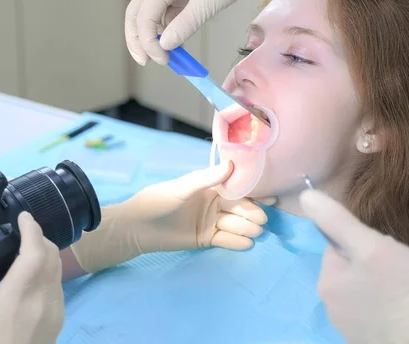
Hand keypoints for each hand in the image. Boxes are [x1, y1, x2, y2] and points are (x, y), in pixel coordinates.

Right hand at [0, 212, 64, 343]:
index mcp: (18, 295)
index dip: (32, 227)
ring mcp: (55, 311)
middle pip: (52, 255)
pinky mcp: (59, 322)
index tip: (22, 215)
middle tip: (21, 231)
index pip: (35, 250)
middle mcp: (43, 299)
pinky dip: (48, 273)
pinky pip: (58, 287)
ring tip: (25, 251)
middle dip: (39, 237)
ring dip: (46, 254)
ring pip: (57, 270)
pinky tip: (31, 278)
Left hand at [71, 161, 275, 272]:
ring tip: (255, 232)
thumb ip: (205, 179)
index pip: (235, 189)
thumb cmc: (157, 201)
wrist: (138, 228)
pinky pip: (226, 240)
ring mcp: (211, 222)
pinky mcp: (206, 239)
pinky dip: (236, 242)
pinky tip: (247, 243)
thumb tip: (230, 166)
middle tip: (261, 220)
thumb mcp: (181, 189)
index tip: (270, 197)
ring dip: (246, 228)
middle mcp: (213, 203)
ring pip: (235, 224)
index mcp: (209, 187)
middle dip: (251, 213)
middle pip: (238, 208)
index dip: (253, 193)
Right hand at [125, 0, 324, 64]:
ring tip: (162, 57)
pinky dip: (167, 31)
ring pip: (151, 15)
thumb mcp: (208, 2)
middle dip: (138, 39)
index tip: (162, 60)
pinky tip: (174, 45)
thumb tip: (165, 45)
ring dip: (152, 36)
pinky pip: (167, 15)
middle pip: (138, 13)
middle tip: (145, 61)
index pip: (144, 16)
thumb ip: (185, 25)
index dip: (148, 41)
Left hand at [299, 190, 408, 343]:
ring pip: (361, 290)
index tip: (384, 252)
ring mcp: (348, 327)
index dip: (362, 243)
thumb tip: (305, 197)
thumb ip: (338, 221)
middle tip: (396, 271)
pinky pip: (372, 312)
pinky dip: (384, 307)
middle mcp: (330, 307)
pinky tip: (402, 308)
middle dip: (370, 264)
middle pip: (348, 270)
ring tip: (402, 289)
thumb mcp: (372, 246)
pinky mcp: (367, 339)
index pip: (337, 248)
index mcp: (326, 283)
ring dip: (378, 285)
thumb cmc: (406, 289)